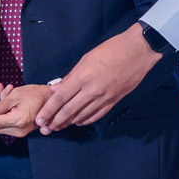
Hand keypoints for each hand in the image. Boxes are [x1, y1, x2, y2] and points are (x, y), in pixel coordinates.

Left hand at [0, 83, 53, 137]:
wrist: (53, 100)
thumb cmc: (37, 94)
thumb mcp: (16, 95)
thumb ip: (0, 105)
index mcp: (17, 120)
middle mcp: (18, 130)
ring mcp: (20, 132)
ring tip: (6, 93)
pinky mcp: (21, 131)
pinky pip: (6, 124)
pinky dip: (3, 114)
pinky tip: (9, 99)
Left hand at [34, 26, 161, 131]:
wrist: (138, 51)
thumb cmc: (111, 49)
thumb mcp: (86, 58)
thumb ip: (71, 76)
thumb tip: (57, 89)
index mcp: (82, 78)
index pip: (60, 99)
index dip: (48, 111)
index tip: (39, 120)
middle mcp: (92, 91)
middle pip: (69, 111)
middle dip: (55, 122)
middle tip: (46, 129)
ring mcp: (104, 98)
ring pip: (82, 116)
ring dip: (68, 123)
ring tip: (58, 127)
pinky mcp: (114, 101)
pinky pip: (97, 115)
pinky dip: (85, 120)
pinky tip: (78, 122)